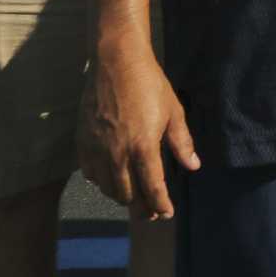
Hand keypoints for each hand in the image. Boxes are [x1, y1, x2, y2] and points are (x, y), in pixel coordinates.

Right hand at [80, 38, 197, 220]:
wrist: (115, 63)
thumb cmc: (150, 84)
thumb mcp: (173, 111)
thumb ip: (182, 142)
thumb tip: (193, 166)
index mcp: (144, 146)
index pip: (153, 188)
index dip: (160, 204)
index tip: (166, 214)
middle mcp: (118, 153)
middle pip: (128, 194)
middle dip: (141, 207)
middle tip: (151, 211)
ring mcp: (97, 149)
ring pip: (108, 188)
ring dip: (122, 197)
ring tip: (133, 198)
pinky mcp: (82, 143)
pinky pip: (90, 174)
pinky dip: (101, 182)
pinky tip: (110, 179)